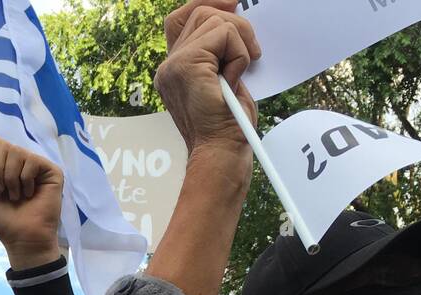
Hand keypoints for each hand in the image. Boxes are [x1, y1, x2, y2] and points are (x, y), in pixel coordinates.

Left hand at [0, 135, 64, 270]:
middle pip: (1, 144)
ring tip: (16, 196)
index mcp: (2, 164)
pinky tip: (30, 194)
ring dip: (10, 179)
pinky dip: (26, 180)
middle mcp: (18, 161)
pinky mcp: (50, 170)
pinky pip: (31, 161)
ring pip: (16, 152)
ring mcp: (35, 165)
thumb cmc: (5, 221)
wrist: (23, 238)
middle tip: (0, 191)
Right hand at [155, 0, 260, 156]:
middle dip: (234, 24)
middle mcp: (168, 66)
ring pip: (214, 20)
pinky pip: (224, 34)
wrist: (222, 153)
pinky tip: (236, 79)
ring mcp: (174, 65)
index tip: (233, 4)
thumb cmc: (228, 127)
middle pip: (200, 12)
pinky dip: (239, 54)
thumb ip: (221, 54)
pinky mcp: (187, 65)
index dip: (207, 5)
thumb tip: (235, 17)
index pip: (179, 19)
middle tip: (252, 53)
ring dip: (239, 42)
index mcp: (174, 70)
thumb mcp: (226, 82)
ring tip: (240, 73)